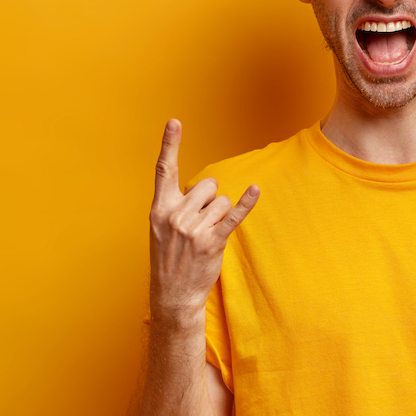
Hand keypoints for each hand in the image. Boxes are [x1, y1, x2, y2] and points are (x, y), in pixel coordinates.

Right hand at [148, 119, 258, 325]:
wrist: (172, 294)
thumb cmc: (170, 258)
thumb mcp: (161, 228)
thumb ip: (176, 204)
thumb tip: (201, 187)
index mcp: (159, 208)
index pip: (164, 170)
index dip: (170, 144)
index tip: (175, 121)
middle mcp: (175, 215)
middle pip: (207, 184)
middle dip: (209, 199)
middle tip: (199, 224)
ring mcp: (193, 229)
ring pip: (222, 200)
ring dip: (220, 215)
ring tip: (206, 236)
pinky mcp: (212, 242)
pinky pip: (233, 216)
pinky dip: (246, 203)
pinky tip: (255, 190)